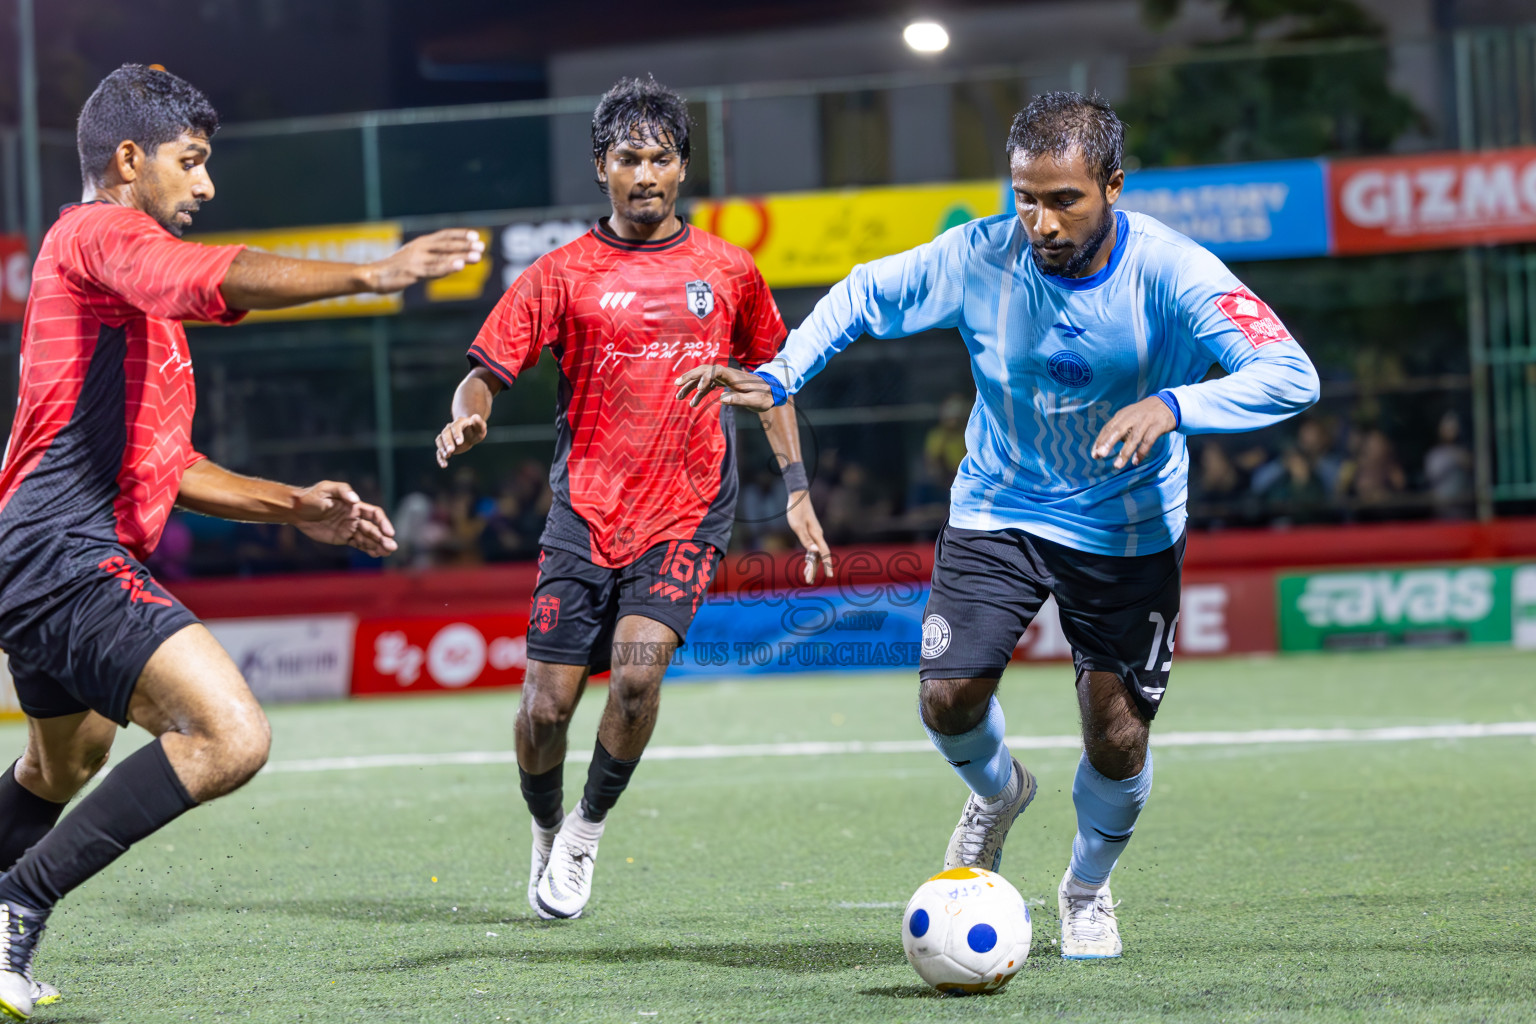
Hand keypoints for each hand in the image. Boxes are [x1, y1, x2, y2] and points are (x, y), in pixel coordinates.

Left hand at [293, 481, 397, 556]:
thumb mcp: (325, 489)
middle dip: (383, 538)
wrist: (296, 510)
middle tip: (391, 547)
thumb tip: (355, 500)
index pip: (374, 514)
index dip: (383, 522)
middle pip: (374, 529)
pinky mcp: (343, 538)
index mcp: (354, 506)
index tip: (388, 532)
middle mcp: (355, 517)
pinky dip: (368, 549)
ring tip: (386, 553)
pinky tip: (376, 554)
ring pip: (368, 538)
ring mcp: (349, 528)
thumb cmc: (311, 496)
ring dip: (378, 545)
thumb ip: (342, 491)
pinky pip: (358, 544)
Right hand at [367, 229, 485, 292]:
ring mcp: (417, 260)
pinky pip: (434, 270)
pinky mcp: (413, 272)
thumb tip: (451, 258)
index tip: (475, 235)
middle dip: (465, 245)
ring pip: (444, 257)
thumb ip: (431, 258)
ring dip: (462, 256)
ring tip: (478, 256)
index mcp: (421, 243)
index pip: (443, 235)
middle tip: (482, 246)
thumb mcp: (413, 257)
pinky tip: (459, 265)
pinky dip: (448, 267)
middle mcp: (420, 248)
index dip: (460, 235)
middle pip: (447, 245)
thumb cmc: (395, 268)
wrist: (373, 275)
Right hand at [435, 414, 487, 467]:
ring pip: (440, 440)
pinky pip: (439, 451)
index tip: (459, 442)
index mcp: (459, 423)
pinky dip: (440, 458)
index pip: (455, 427)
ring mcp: (446, 437)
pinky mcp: (445, 446)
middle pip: (445, 433)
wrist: (469, 432)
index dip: (457, 434)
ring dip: (441, 448)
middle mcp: (450, 428)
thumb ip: (479, 423)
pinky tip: (444, 465)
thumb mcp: (480, 427)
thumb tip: (475, 417)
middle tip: (451, 451)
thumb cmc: (476, 430)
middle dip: (447, 442)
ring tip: (447, 456)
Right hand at [674, 364, 775, 411]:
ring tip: (679, 397)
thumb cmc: (764, 396)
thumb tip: (722, 400)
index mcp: (733, 376)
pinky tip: (692, 402)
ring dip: (691, 386)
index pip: (715, 371)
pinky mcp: (724, 383)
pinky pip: (708, 385)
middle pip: (704, 371)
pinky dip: (699, 392)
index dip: (705, 377)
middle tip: (676, 385)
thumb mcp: (754, 401)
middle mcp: (727, 374)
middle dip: (690, 377)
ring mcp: (724, 378)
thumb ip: (739, 400)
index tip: (699, 389)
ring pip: (703, 378)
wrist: (771, 391)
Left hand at [786, 490, 834, 583]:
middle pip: (819, 556)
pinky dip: (810, 557)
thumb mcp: (798, 526)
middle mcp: (818, 536)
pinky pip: (812, 549)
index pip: (824, 553)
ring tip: (807, 577)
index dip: (827, 565)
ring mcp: (815, 535)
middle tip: (809, 581)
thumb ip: (806, 540)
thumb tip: (815, 552)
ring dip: (812, 565)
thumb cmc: (796, 511)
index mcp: (816, 535)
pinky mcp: (810, 533)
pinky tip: (808, 563)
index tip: (830, 576)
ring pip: (816, 553)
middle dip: (815, 569)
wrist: (798, 497)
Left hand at [1092, 397, 1177, 468]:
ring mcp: (1145, 422)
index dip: (1100, 441)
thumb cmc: (1144, 414)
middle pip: (1118, 430)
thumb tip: (1103, 447)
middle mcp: (1132, 417)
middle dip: (1108, 443)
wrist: (1167, 404)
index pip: (1108, 428)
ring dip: (1125, 452)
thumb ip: (1117, 429)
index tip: (1094, 454)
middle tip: (1101, 455)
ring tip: (1117, 465)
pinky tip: (1135, 461)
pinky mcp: (1157, 426)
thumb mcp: (1129, 417)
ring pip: (1133, 438)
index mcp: (1122, 415)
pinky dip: (1142, 452)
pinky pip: (1148, 441)